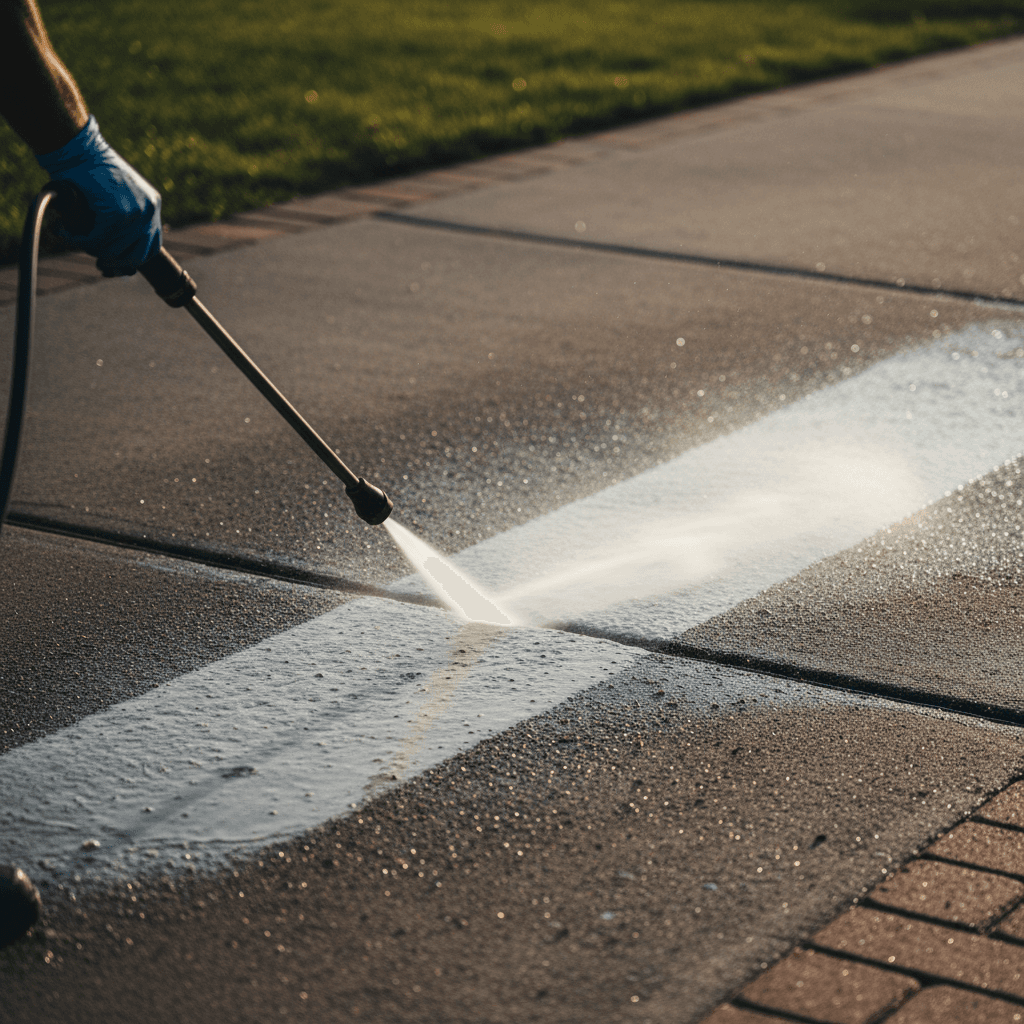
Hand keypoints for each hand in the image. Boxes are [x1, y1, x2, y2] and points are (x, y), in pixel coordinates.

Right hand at [36, 115, 161, 275]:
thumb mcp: (115, 197)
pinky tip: (66, 232)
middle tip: (97, 261)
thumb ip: (121, 223)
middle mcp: (149, 210)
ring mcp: (135, 213)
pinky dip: (79, 240)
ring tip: (76, 239)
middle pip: (137, 255)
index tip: (115, 264)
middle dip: (114, 261)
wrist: (77, 147)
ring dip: (92, 249)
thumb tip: (114, 258)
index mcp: (152, 205)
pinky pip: (97, 240)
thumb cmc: (89, 171)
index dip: (132, 260)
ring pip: (114, 250)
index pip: (152, 246)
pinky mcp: (116, 214)